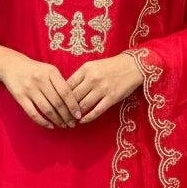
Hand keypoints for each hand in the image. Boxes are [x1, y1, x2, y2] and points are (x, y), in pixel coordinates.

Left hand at [0, 52, 143, 127]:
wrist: (132, 66)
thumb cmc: (110, 66)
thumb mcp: (93, 66)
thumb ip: (79, 77)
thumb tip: (64, 90)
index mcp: (85, 69)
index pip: (67, 85)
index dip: (59, 97)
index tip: (53, 105)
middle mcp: (92, 79)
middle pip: (73, 97)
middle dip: (64, 109)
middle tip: (58, 117)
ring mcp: (102, 89)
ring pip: (83, 105)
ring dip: (75, 115)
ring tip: (69, 121)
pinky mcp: (111, 98)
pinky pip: (97, 111)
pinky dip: (88, 118)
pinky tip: (82, 121)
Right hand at [0, 53, 86, 128]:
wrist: (12, 65)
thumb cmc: (35, 70)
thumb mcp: (49, 70)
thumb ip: (60, 83)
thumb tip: (74, 102)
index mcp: (51, 72)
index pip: (65, 92)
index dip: (73, 106)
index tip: (78, 115)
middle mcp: (40, 80)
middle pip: (57, 102)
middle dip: (67, 116)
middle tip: (72, 124)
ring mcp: (29, 89)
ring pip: (47, 109)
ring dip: (57, 120)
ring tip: (63, 125)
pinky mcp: (20, 97)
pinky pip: (33, 113)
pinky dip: (43, 122)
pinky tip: (50, 126)